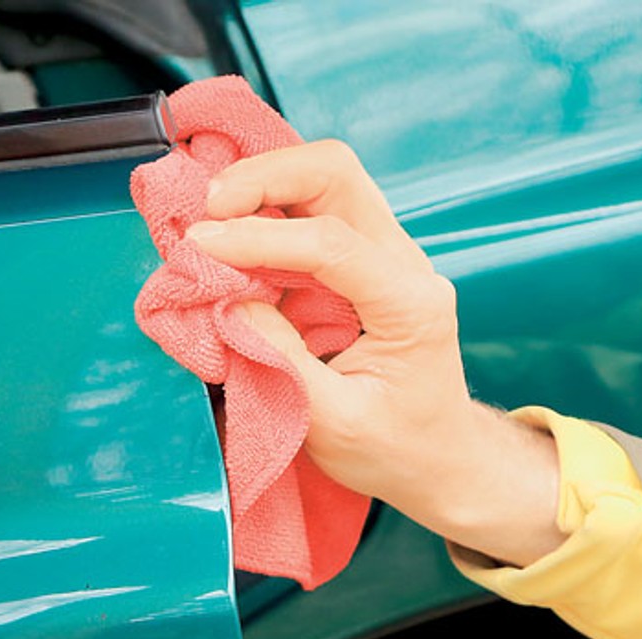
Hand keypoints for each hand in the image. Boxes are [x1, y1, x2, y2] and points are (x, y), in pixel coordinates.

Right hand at [187, 140, 566, 566]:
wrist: (439, 460)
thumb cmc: (397, 450)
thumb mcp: (334, 424)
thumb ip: (281, 360)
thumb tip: (228, 299)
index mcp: (412, 305)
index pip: (331, 242)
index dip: (259, 237)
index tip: (201, 243)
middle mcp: (406, 265)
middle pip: (336, 175)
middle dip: (264, 176)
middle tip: (206, 208)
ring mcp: (387, 255)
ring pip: (325, 179)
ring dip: (263, 185)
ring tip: (211, 216)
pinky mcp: (362, 261)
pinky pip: (313, 209)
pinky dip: (266, 209)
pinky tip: (230, 231)